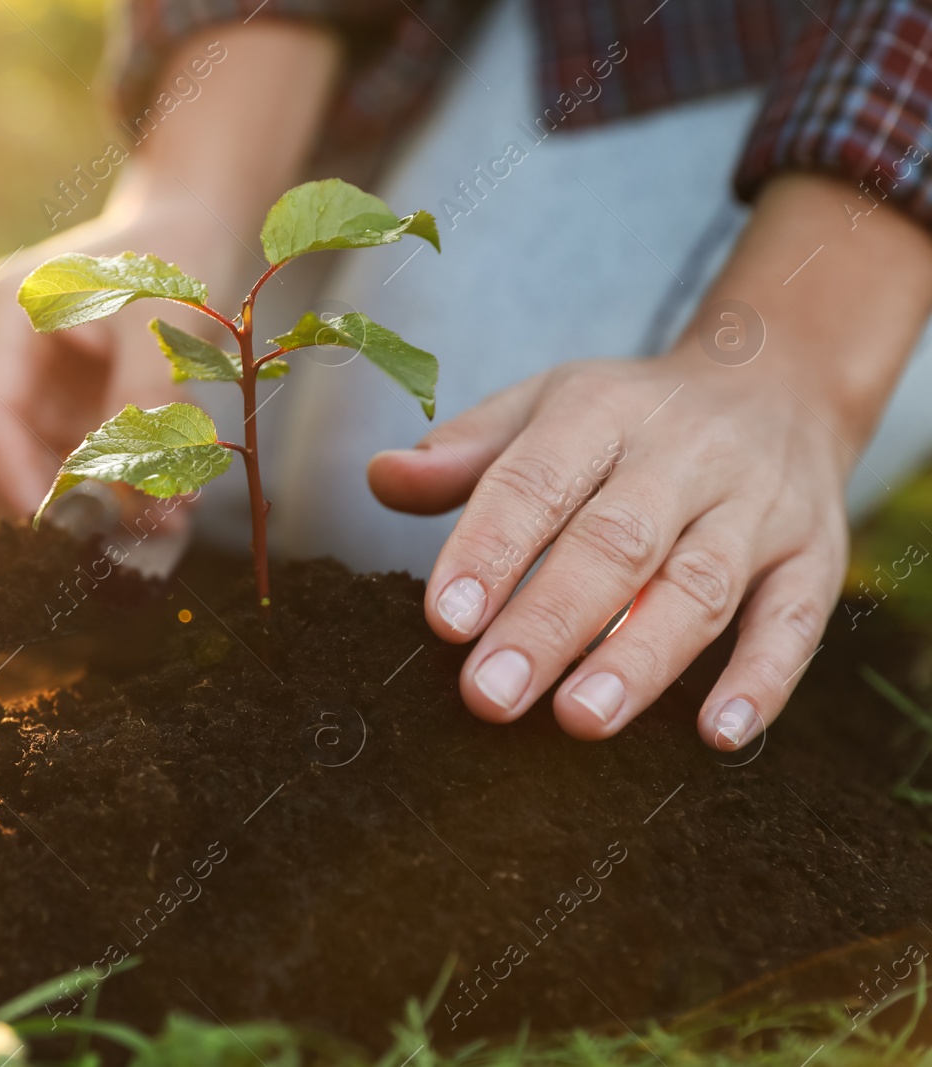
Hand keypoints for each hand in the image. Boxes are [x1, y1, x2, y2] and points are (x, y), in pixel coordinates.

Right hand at [0, 198, 244, 518]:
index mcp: (5, 315)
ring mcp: (28, 391)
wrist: (186, 230)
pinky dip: (107, 497)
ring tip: (155, 526)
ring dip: (80, 509)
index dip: (15, 474)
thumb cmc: (170, 257)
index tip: (56, 525)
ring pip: (25, 473)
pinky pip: (68, 471)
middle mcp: (2, 358)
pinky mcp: (59, 416)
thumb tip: (147, 492)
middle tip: (102, 544)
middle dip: (40, 504)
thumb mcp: (162, 320)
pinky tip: (163, 508)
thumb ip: (148, 399)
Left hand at [368, 175, 931, 750]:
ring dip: (641, 658)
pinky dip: (763, 678)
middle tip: (489, 695)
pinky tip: (718, 735)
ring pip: (700, 585)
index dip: (489, 550)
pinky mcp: (816, 556)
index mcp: (600, 413)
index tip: (443, 620)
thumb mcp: (543, 408)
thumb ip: (463, 455)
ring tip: (580, 721)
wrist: (777, 383)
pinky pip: (797, 619)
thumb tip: (380, 477)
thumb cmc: (625, 420)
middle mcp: (684, 456)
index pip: (536, 482)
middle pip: (615, 543)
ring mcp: (758, 506)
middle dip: (549, 623)